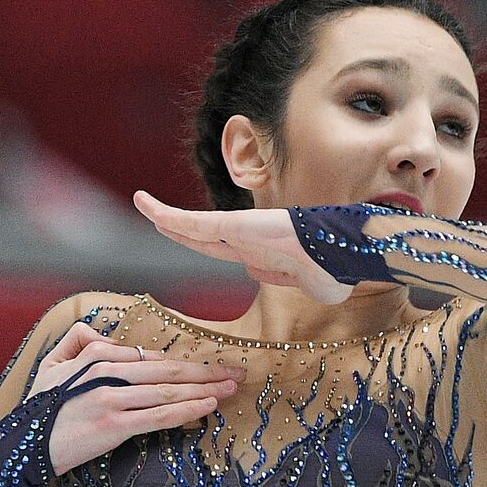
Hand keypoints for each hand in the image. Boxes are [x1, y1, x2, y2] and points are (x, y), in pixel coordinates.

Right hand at [26, 320, 246, 475]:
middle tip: (235, 373)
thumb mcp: (52, 365)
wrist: (23, 447)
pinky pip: (158, 417)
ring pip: (167, 392)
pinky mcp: (113, 427)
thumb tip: (110, 338)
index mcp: (95, 357)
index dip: (181, 363)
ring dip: (204, 388)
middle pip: (166, 371)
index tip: (206, 366)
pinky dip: (186, 410)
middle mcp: (106, 374)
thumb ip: (78, 341)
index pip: (149, 358)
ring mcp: (110, 400)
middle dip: (205, 371)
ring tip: (229, 387)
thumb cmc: (40, 409)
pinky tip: (208, 406)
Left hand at [132, 190, 353, 304]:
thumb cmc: (331, 270)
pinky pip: (199, 223)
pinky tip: (154, 213)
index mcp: (258, 252)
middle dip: (174, 224)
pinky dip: (175, 218)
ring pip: (193, 225)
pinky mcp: (239, 225)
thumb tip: (253, 270)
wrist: (343, 257)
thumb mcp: (301, 282)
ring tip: (143, 204)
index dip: (195, 239)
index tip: (179, 233)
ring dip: (166, 216)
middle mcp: (245, 239)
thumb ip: (275, 275)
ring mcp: (242, 231)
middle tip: (153, 213)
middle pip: (199, 233)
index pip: (216, 246)